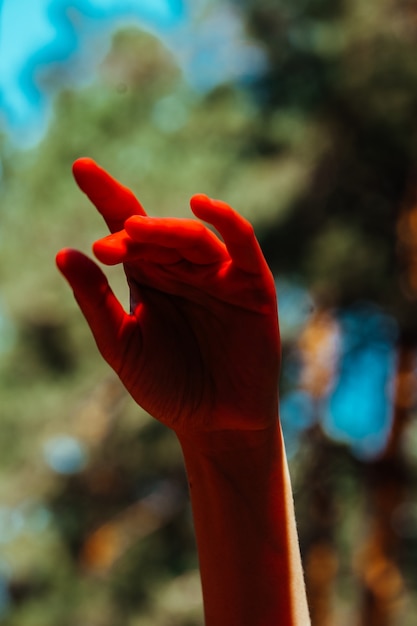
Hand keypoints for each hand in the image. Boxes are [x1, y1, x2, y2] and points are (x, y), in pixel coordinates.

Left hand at [57, 159, 279, 434]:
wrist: (215, 424)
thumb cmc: (167, 386)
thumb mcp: (123, 347)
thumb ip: (96, 302)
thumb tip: (64, 254)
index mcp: (149, 278)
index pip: (125, 229)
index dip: (105, 195)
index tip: (81, 167)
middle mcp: (182, 269)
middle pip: (156, 232)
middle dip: (130, 233)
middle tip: (108, 249)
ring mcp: (218, 275)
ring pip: (193, 238)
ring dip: (164, 232)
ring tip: (133, 233)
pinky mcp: (251, 286)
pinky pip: (243, 246)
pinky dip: (227, 223)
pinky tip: (203, 206)